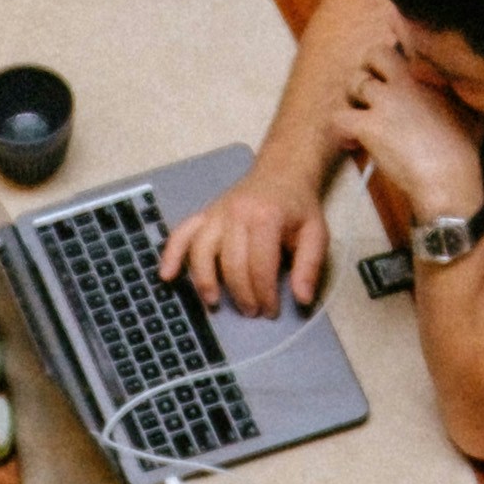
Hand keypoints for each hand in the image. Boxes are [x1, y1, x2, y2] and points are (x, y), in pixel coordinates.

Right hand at [161, 165, 326, 317]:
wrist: (282, 173)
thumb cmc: (298, 207)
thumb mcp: (316, 234)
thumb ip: (309, 267)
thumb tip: (302, 299)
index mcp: (265, 218)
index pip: (260, 266)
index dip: (265, 294)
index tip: (270, 311)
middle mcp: (236, 214)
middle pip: (231, 264)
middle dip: (241, 294)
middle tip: (252, 311)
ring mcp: (217, 213)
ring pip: (202, 252)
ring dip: (206, 281)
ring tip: (214, 302)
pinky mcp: (205, 215)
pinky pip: (182, 234)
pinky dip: (172, 255)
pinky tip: (167, 276)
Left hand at [335, 41, 483, 227]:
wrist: (449, 179)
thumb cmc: (463, 152)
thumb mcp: (473, 112)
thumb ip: (463, 92)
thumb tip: (470, 86)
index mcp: (428, 74)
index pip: (403, 42)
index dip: (393, 60)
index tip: (391, 73)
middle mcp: (405, 80)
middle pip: (374, 53)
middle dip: (369, 70)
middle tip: (371, 94)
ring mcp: (385, 101)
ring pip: (353, 82)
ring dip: (353, 100)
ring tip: (360, 119)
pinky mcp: (369, 126)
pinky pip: (339, 117)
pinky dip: (341, 130)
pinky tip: (352, 144)